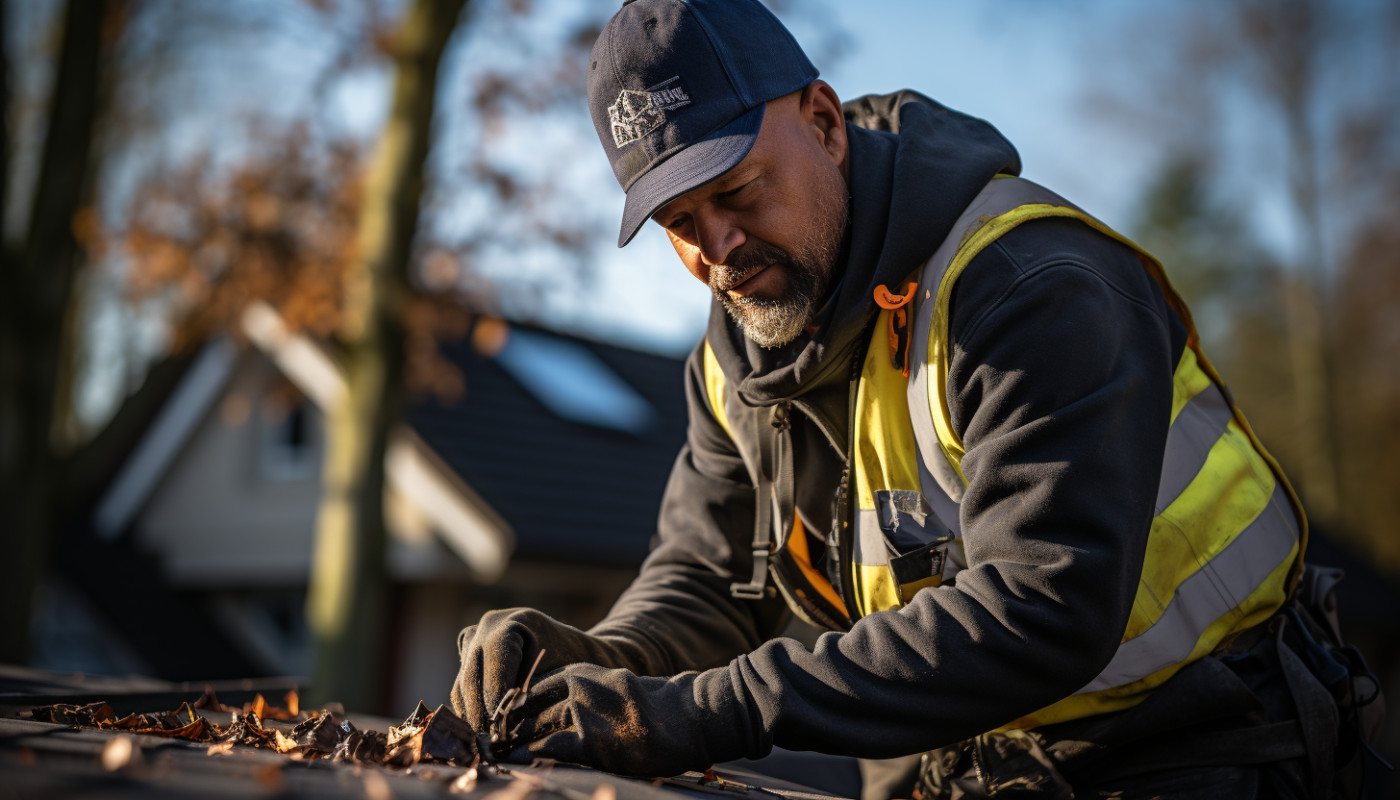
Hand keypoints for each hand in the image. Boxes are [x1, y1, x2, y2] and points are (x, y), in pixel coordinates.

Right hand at [451, 608, 657, 735]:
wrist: (574, 651)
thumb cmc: (575, 663)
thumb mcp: (558, 676)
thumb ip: (530, 695)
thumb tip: (505, 723)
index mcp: (514, 622)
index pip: (495, 664)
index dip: (495, 700)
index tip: (501, 730)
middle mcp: (488, 625)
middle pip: (472, 676)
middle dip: (481, 714)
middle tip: (491, 744)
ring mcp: (474, 638)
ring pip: (462, 685)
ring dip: (473, 716)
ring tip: (488, 742)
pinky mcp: (467, 655)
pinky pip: (461, 687)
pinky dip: (471, 710)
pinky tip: (485, 731)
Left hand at [503, 663, 751, 777]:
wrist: (686, 716)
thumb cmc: (650, 705)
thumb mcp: (610, 686)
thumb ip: (579, 695)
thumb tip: (547, 714)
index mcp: (579, 673)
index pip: (529, 690)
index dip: (510, 710)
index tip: (499, 726)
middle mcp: (577, 688)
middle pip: (526, 710)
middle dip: (506, 729)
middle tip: (491, 745)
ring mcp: (584, 715)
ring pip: (533, 730)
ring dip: (514, 745)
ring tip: (500, 756)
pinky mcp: (593, 742)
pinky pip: (550, 750)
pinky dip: (532, 757)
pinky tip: (520, 764)